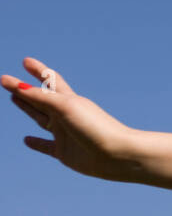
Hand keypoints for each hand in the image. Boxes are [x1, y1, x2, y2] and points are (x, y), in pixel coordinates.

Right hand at [3, 57, 139, 182]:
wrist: (117, 155)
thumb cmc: (95, 127)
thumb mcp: (65, 107)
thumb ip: (39, 96)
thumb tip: (11, 83)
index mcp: (69, 100)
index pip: (50, 81)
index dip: (38, 70)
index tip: (26, 61)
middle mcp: (66, 115)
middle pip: (41, 99)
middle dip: (26, 90)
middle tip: (10, 82)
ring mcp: (65, 133)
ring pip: (40, 118)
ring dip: (28, 109)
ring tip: (14, 99)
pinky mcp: (64, 152)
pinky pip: (45, 146)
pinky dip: (36, 143)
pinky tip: (26, 140)